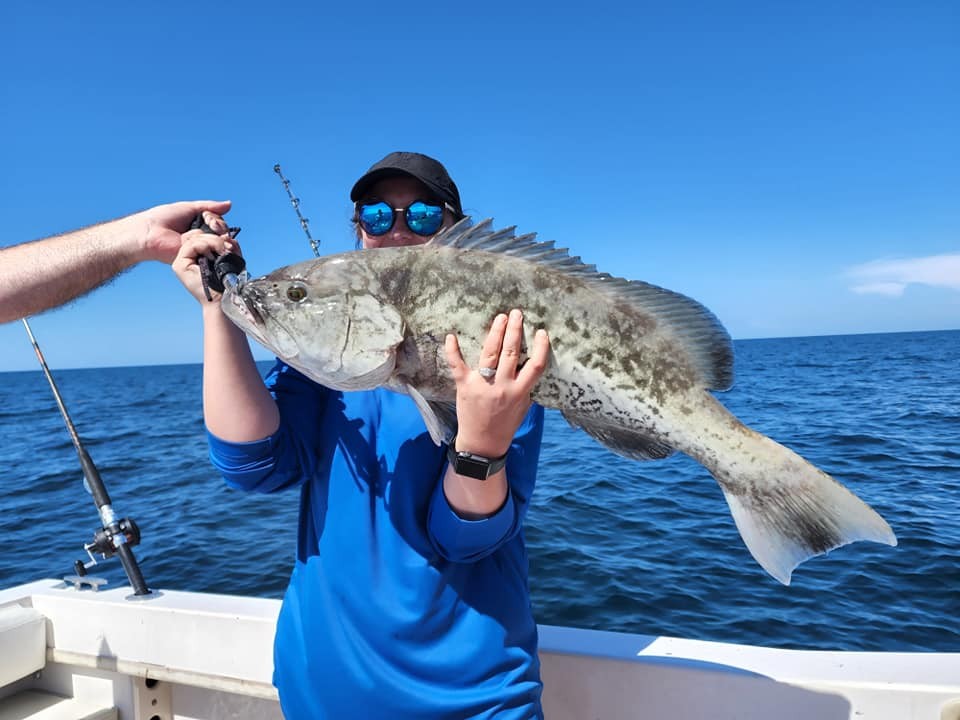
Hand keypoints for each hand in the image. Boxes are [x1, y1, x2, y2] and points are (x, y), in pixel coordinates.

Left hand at [137, 200, 231, 262]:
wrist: (149, 233)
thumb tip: (230, 204)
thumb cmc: (163, 218)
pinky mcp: (197, 257)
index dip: (217, 219)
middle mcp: (201, 238)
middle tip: (211, 224)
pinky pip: (210, 248)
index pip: (218, 223)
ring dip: (214, 233)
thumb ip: (209, 207)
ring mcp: (200, 248)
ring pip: (219, 240)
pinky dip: (207, 241)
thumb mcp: (188, 208)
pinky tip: (204, 239)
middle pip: (221, 232)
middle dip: (218, 225)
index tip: (209, 217)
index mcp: (198, 226)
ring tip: (206, 230)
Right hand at [171, 212, 241, 304]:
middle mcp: (189, 256)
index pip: (200, 233)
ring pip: (195, 237)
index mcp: (199, 253)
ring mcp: (182, 260)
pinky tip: (213, 256)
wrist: (225, 297)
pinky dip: (205, 246)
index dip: (213, 233)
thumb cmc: (229, 280)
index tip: (226, 240)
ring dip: (212, 241)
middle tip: (226, 247)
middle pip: (197, 233)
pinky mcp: (179, 265)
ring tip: (221, 252)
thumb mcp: (232, 256)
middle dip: (215, 237)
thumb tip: (224, 234)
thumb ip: (227, 242)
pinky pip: (192, 245)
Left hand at [445, 309, 549, 457]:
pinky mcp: (465, 386)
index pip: (536, 366)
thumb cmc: (505, 423)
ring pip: (490, 354)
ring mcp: (483, 385)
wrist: (483, 443)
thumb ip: (526, 386)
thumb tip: (531, 362)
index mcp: (519, 392)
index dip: (540, 347)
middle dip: (514, 330)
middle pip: (511, 353)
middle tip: (516, 313)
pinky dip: (453, 351)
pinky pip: (457, 366)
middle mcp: (503, 387)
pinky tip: (451, 336)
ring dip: (495, 333)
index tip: (541, 332)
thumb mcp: (523, 406)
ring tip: (500, 317)